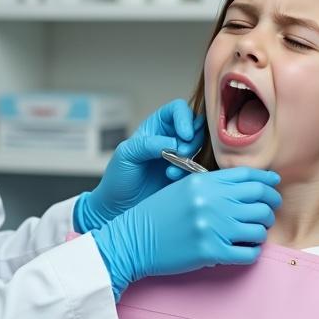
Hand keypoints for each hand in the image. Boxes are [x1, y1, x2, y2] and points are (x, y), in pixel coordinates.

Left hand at [74, 100, 204, 232]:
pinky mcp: (185, 174)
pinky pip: (198, 166)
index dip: (185, 118)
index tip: (184, 135)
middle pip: (195, 125)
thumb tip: (174, 143)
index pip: (177, 109)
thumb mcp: (126, 155)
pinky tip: (172, 177)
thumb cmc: (118, 179)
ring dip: (190, 155)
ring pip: (200, 145)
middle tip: (181, 153)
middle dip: (191, 139)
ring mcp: (179, 157)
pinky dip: (190, 170)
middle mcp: (170, 138)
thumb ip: (148, 144)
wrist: (120, 209)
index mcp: (155, 127)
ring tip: (171, 169)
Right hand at [91, 168, 281, 299]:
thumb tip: (247, 186)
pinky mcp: (211, 252)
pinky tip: (245, 250)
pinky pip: (249, 253)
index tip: (274, 186)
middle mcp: (210, 202)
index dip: (267, 181)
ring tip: (254, 233)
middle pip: (260, 200)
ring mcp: (212, 227)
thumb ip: (211, 185)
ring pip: (259, 228)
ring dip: (261, 231)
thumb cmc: (156, 215)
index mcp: (203, 182)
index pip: (248, 177)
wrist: (132, 241)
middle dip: (270, 205)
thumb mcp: (181, 189)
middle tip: (269, 211)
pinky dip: (253, 252)